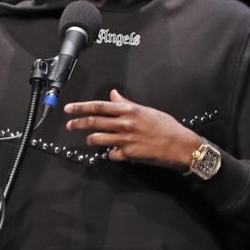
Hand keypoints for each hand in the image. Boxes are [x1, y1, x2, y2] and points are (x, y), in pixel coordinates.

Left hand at [64, 89, 200, 170]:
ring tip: (90, 140)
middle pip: (93, 122)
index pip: (99, 106)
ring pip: (97, 139)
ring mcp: (125, 140)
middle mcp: (124, 124)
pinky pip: (111, 154)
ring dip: (91, 140)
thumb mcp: (146, 110)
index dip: (81, 107)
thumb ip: (127, 104)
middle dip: (77, 123)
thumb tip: (113, 95)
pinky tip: (114, 152)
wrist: (181, 145)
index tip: (69, 109)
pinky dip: (110, 153)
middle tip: (69, 125)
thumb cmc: (166, 126)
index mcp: (129, 110)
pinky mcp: (128, 154)